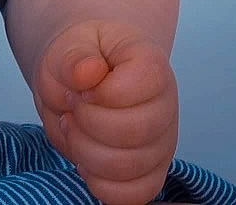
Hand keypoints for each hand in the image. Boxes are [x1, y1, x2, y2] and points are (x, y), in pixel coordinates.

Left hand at [32, 20, 178, 204]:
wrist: (84, 75)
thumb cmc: (80, 59)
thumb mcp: (69, 45)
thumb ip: (74, 56)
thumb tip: (88, 72)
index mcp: (152, 65)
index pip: (138, 87)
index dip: (98, 94)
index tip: (79, 87)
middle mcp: (166, 106)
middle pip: (134, 133)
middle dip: (86, 124)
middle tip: (71, 109)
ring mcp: (163, 142)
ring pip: (129, 168)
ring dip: (85, 152)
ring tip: (74, 130)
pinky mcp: (152, 172)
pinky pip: (134, 195)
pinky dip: (101, 184)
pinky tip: (85, 160)